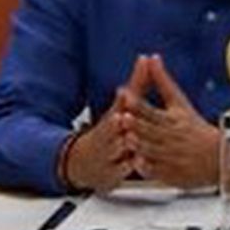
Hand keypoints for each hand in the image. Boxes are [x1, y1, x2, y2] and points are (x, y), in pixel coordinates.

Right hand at [61, 56, 146, 191]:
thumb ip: (137, 84)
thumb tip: (146, 58)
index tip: (124, 94)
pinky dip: (126, 167)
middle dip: (117, 124)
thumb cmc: (108, 130)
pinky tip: (135, 164)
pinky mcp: (112, 171)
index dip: (121, 102)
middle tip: (121, 119)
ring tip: (128, 141)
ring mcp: (109, 153)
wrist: (83, 162)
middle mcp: (108, 135)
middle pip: (112, 128)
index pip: (117, 106)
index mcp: (112, 117)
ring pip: (116, 149)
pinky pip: (120, 169)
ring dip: (122, 145)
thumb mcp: (121, 106)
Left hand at [120, 54, 220, 188]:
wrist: (218, 156)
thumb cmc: (195, 127)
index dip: (137, 103)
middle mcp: (171, 136)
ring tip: (127, 138)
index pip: (152, 109)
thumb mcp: (180, 103)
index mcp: (174, 118)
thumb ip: (162, 81)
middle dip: (137, 124)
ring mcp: (170, 155)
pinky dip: (147, 167)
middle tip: (123, 117)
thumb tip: (152, 58)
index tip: (125, 95)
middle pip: (150, 129)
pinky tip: (137, 163)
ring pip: (152, 149)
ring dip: (139, 144)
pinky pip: (157, 170)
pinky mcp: (170, 173)